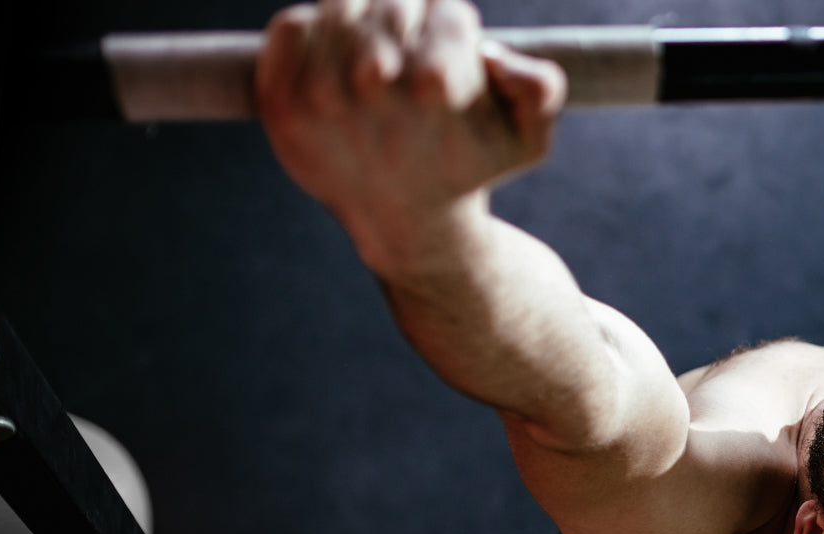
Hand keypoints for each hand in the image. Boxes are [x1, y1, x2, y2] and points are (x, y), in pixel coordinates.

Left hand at [256, 0, 565, 226]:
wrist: (405, 221)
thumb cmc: (468, 165)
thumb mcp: (528, 139)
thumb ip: (541, 88)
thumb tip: (490, 54)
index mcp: (437, 82)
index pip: (447, 10)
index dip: (454, 29)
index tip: (450, 59)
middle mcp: (374, 83)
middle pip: (393, 2)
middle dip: (409, 22)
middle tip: (411, 56)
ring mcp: (320, 91)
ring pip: (340, 4)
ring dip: (362, 20)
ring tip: (376, 55)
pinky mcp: (281, 101)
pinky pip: (291, 27)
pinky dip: (312, 31)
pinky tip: (335, 61)